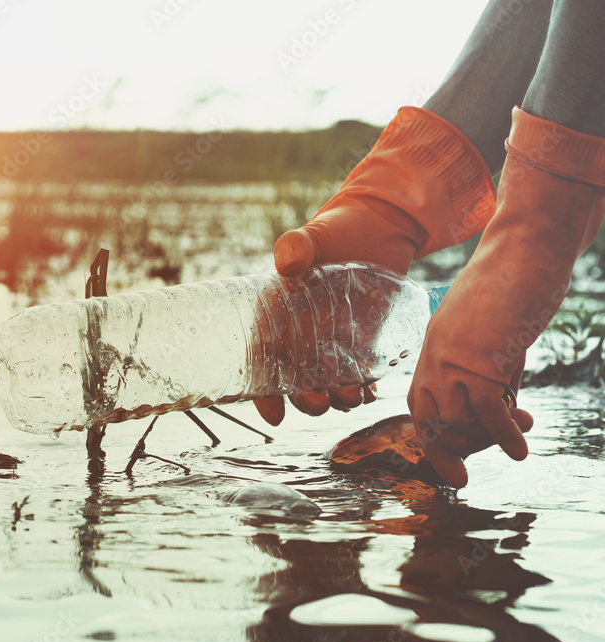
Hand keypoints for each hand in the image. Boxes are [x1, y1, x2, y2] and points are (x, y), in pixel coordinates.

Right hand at [253, 107, 494, 427]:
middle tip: (320, 404)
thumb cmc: (338, 229)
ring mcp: (330, 341)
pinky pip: (356, 375)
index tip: (273, 414)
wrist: (381, 227)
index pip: (260, 359)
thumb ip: (296, 247)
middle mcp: (299, 335)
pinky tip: (371, 391)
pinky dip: (362, 387)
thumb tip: (285, 259)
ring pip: (326, 383)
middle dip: (304, 399)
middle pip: (293, 380)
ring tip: (352, 397)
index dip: (262, 390)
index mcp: (276, 315)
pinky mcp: (360, 342)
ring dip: (336, 397)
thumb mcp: (314, 236)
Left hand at [408, 106, 604, 486]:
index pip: (419, 405)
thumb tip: (503, 403)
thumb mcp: (488, 330)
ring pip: (455, 422)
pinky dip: (503, 436)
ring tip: (517, 433)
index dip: (432, 440)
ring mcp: (455, 359)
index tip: (451, 468)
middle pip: (429, 420)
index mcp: (433, 348)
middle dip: (453, 451)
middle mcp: (435, 356)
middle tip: (479, 464)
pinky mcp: (483, 359)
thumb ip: (487, 365)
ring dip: (485, 440)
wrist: (524, 250)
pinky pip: (487, 413)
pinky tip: (519, 447)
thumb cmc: (513, 284)